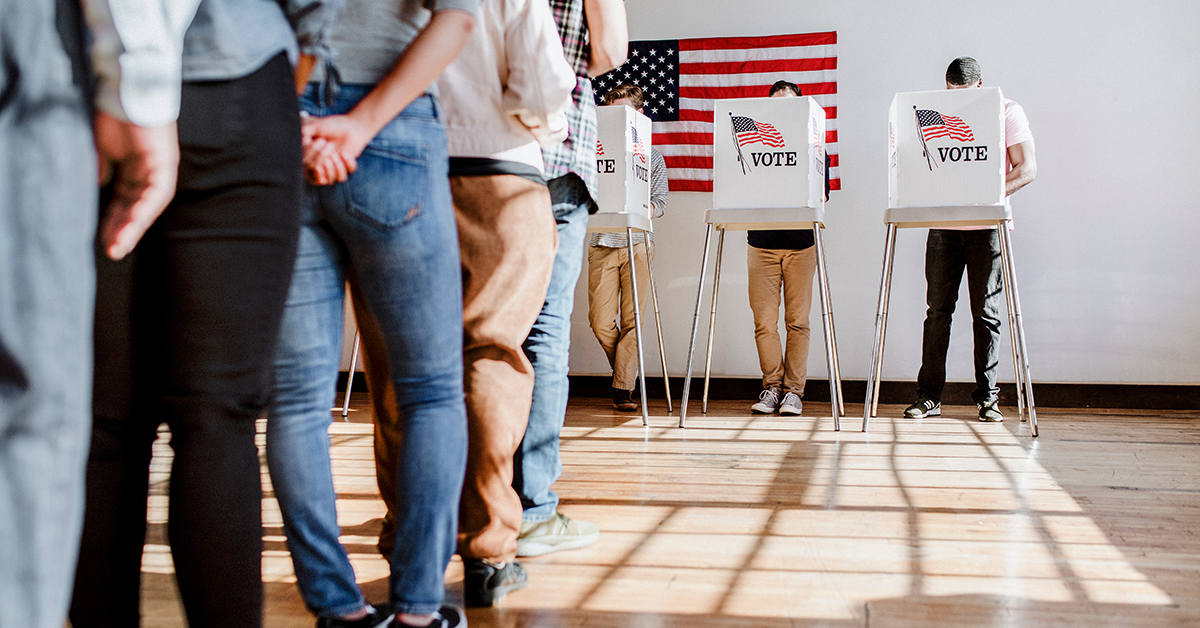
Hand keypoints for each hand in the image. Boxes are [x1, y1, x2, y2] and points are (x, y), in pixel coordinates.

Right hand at [94, 111, 180, 260]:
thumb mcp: (103, 149)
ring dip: (133, 227)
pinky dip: (143, 209)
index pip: (126, 203)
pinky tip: (132, 224)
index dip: (114, 222)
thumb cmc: (113, 115)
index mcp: (136, 171)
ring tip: (118, 246)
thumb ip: (103, 170)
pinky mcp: (164, 163)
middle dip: (123, 231)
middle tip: (112, 252)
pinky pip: (156, 193)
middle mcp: (150, 172)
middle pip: (137, 208)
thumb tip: (98, 187)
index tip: (104, 242)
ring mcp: (159, 168)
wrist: (125, 89)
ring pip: (148, 206)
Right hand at [300, 113, 370, 184]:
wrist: (351, 126)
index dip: (308, 158)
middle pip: (316, 176)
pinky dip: (345, 165)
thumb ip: (306, 131)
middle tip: (327, 144)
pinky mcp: (345, 169)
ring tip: (336, 153)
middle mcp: (320, 166)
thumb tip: (301, 137)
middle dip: (320, 159)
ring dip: (333, 168)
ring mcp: (333, 169)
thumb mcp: (317, 126)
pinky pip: (344, 175)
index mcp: (309, 157)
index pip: (304, 167)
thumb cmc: (332, 126)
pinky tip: (344, 153)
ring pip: (331, 180)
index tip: (312, 142)